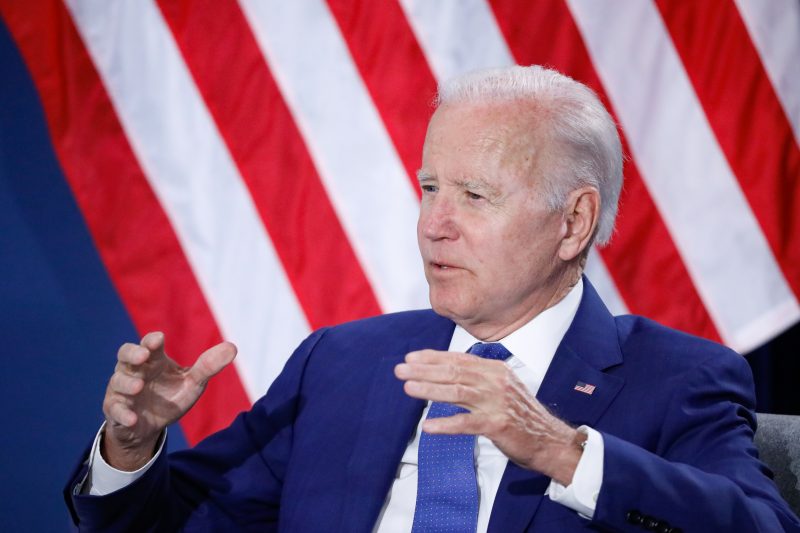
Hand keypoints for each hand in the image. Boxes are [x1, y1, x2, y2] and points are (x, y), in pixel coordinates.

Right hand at [101, 331, 236, 470]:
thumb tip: (233, 348)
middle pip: (125, 355)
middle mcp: (135, 371)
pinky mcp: (116, 411)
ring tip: (139, 386)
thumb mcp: (192, 383)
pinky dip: (122, 414)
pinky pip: (115, 410)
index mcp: (153, 360)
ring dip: (127, 383)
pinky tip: (132, 418)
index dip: (151, 340)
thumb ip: (209, 366)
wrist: (152, 427)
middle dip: (132, 354)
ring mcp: (123, 390)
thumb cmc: (170, 397)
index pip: (149, 344)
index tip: (159, 339)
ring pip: (118, 381)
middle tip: (143, 355)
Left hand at [395, 349, 582, 484]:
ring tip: (408, 388)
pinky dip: (445, 424)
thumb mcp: (502, 387)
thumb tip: (446, 371)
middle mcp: (496, 382)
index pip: (458, 360)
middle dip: (424, 370)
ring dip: (430, 390)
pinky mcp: (498, 425)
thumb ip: (478, 378)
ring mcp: (497, 403)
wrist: (549, 440)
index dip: (432, 357)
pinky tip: (428, 426)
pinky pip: (466, 423)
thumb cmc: (521, 415)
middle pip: (454, 373)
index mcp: (495, 370)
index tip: (411, 358)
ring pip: (457, 393)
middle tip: (400, 370)